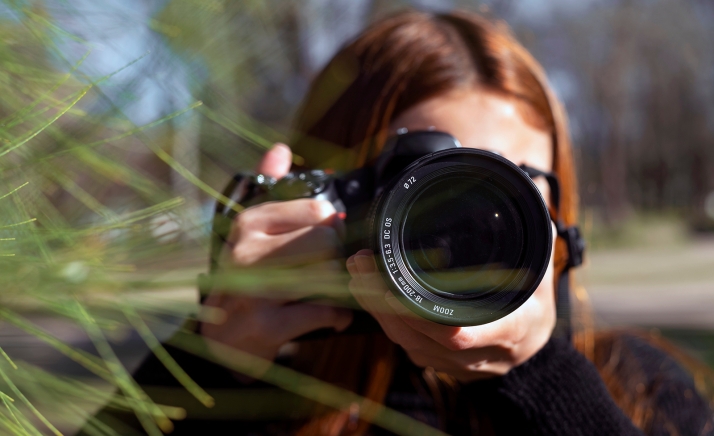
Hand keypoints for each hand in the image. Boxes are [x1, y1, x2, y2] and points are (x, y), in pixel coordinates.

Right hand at [201, 144, 352, 364]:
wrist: (217, 341)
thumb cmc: (242, 278)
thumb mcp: (249, 231)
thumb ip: (267, 186)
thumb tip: (281, 149)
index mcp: (248, 222)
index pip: (316, 209)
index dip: (332, 226)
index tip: (327, 240)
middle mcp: (247, 252)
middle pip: (327, 240)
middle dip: (337, 256)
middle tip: (330, 268)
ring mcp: (254, 291)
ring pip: (327, 274)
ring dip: (339, 287)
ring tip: (331, 292)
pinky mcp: (265, 326)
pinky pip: (324, 312)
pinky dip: (338, 316)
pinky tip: (332, 316)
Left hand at [346, 236, 555, 381]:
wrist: (533, 353)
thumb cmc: (535, 306)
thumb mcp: (540, 275)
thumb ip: (532, 241)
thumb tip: (523, 193)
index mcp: (508, 331)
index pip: (459, 334)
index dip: (423, 316)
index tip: (393, 290)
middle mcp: (479, 355)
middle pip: (420, 336)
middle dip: (383, 301)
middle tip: (361, 263)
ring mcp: (455, 365)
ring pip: (406, 341)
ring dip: (375, 307)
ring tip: (356, 270)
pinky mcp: (438, 364)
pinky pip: (404, 344)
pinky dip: (383, 317)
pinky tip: (366, 291)